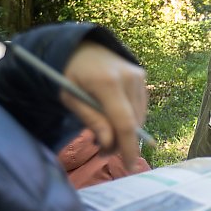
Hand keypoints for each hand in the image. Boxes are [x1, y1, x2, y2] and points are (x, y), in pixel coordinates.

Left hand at [62, 42, 147, 170]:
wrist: (81, 45)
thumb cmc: (69, 73)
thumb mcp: (70, 98)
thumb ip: (91, 120)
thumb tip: (109, 143)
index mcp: (107, 82)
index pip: (125, 123)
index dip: (128, 147)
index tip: (130, 165)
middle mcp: (129, 78)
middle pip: (134, 122)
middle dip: (122, 142)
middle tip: (103, 151)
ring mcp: (138, 76)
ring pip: (139, 116)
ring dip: (125, 131)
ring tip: (106, 135)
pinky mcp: (142, 76)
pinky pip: (140, 107)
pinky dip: (130, 118)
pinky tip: (114, 119)